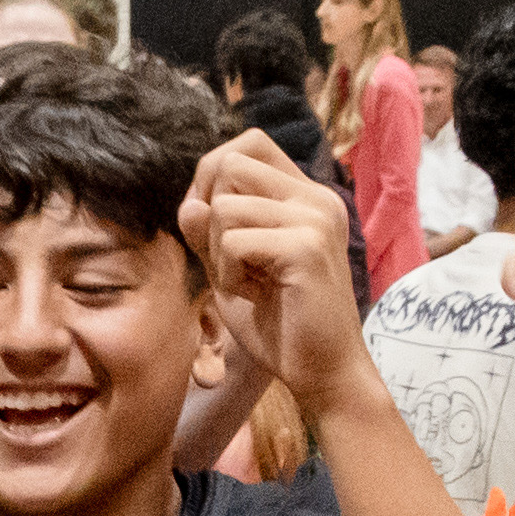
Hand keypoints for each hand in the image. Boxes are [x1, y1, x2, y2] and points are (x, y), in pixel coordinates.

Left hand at [180, 130, 371, 407]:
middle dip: (210, 212)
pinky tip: (254, 294)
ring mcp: (315, 218)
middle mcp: (316, 198)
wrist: (324, 372)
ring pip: (225, 206)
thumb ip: (211, 233)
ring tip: (248, 283)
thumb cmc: (282, 325)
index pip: (250, 143)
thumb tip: (190, 202)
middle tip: (229, 258)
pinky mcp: (306, 247)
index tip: (213, 222)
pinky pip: (234, 241)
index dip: (214, 175)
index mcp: (305, 197)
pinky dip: (229, 274)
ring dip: (219, 252)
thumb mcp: (233, 270)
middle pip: (230, 163)